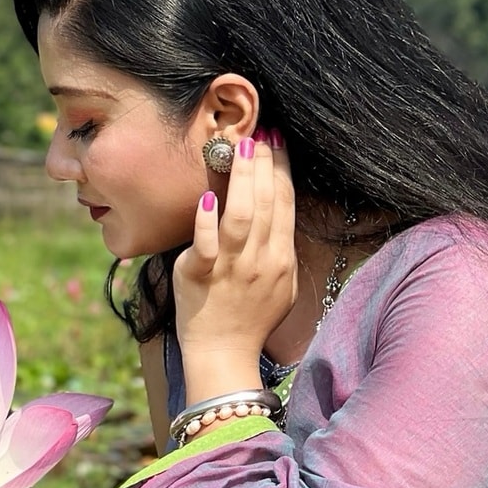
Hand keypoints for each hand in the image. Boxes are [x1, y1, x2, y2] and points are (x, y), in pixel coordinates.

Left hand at [174, 130, 296, 402]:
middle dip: (265, 164)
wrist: (224, 354)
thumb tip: (279, 214)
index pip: (286, 204)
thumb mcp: (280, 285)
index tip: (278, 140)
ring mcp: (232, 268)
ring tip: (239, 148)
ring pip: (242, 216)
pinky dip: (207, 220)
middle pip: (267, 203)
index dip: (282, 169)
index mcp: (281, 259)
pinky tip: (208, 195)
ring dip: (243, 179)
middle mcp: (261, 260)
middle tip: (260, 132)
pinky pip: (207, 245)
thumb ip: (279, 249)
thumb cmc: (250, 320)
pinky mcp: (202, 276)